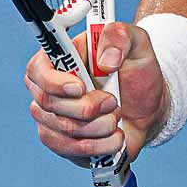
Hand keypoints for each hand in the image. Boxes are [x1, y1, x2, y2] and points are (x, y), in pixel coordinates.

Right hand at [24, 22, 167, 167]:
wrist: (149, 107)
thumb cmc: (136, 72)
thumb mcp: (137, 43)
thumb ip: (120, 36)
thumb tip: (105, 60)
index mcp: (59, 59)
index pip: (37, 70)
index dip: (54, 82)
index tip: (81, 87)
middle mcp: (49, 89)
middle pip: (48, 104)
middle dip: (87, 107)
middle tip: (113, 102)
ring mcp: (52, 118)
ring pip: (63, 130)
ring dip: (99, 127)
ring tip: (117, 117)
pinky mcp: (62, 143)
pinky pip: (70, 150)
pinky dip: (99, 146)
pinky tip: (115, 137)